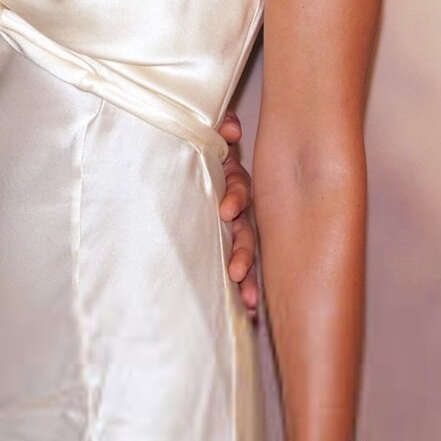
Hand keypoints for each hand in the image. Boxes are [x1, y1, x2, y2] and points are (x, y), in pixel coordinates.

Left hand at [217, 111, 258, 315]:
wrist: (192, 154)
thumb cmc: (200, 147)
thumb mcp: (209, 134)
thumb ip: (221, 127)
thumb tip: (231, 129)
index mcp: (230, 181)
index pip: (236, 190)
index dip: (233, 198)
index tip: (225, 211)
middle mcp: (236, 207)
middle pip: (245, 231)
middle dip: (243, 253)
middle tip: (236, 273)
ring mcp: (234, 227)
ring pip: (245, 253)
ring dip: (248, 277)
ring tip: (248, 302)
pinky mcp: (224, 244)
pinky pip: (238, 267)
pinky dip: (244, 287)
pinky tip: (248, 313)